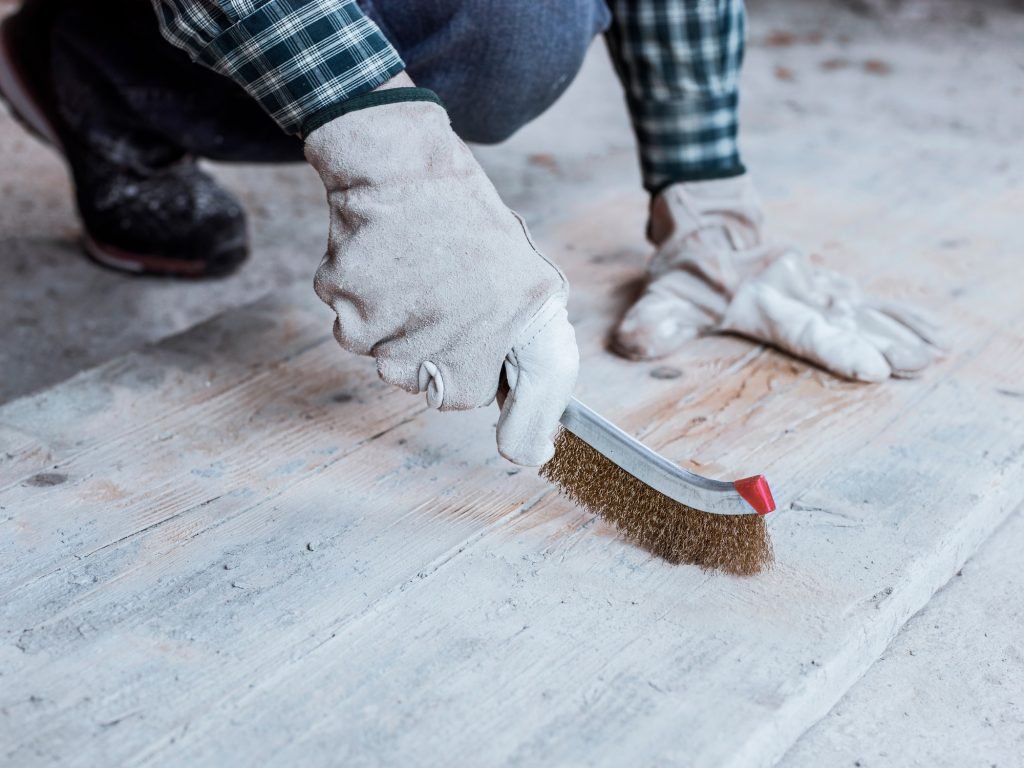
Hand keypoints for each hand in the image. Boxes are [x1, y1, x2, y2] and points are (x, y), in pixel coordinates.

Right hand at [305, 85, 577, 464]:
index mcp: (502, 338)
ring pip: (380, 355)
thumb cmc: (473, 228)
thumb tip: (531, 457)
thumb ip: (540, 378)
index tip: (466, 329)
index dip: (466, 362)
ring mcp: (391, 325)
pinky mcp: (345, 304)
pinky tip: (381, 263)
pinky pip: (350, 325)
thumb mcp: (532, 292)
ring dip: (391, 322)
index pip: (465, 398)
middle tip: (441, 289)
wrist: (404, 163)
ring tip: (413, 271)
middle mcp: (445, 340)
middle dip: (428, 344)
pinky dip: (361, 300)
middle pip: (417, 381)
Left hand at [614, 177, 943, 380]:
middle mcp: (796, 288)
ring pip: (864, 308)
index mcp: (763, 297)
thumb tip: (633, 344)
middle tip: (922, 363)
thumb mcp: (664, 295)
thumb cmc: (687, 268)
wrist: (709, 222)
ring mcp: (815, 283)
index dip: (838, 350)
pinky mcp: (825, 283)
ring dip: (900, 330)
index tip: (872, 368)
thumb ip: (654, 322)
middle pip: (848, 320)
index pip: (804, 329)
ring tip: (937, 352)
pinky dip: (898, 315)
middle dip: (886, 342)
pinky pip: (867, 300)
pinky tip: (928, 331)